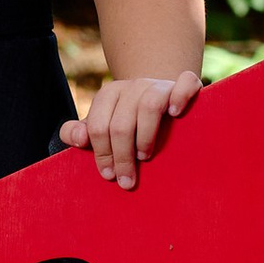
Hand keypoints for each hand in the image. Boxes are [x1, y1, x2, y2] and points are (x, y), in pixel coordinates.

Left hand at [60, 69, 201, 190]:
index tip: (109, 175)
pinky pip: (185, 83)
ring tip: (145, 157)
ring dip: (145, 136)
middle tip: (127, 180)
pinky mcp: (185, 84)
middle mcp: (133, 86)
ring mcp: (158, 84)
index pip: (97, 126)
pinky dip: (180, 97)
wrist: (162, 100)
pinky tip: (175, 114)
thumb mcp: (102, 126)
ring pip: (149, 106)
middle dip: (122, 156)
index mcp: (109, 94)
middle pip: (121, 123)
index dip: (101, 153)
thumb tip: (78, 139)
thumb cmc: (128, 121)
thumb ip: (79, 133)